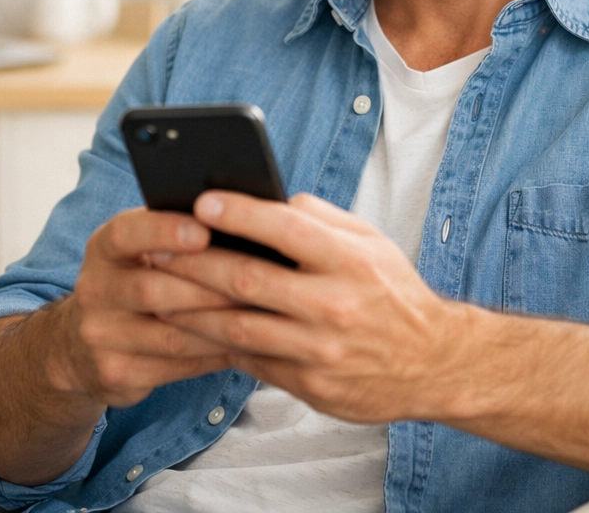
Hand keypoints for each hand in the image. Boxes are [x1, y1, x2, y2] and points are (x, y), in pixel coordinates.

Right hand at [51, 207, 243, 407]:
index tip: (205, 231)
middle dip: (208, 287)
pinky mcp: (115, 374)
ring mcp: (100, 336)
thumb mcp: (141, 248)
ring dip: (220, 326)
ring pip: (170, 334)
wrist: (81, 344)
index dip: (165, 231)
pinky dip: (214, 354)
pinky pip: (176, 366)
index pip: (127, 233)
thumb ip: (178, 231)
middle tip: (256, 281)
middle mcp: (94, 290)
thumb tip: (240, 218)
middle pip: (152, 289)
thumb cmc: (138, 278)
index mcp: (104, 248)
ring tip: (260, 315)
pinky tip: (244, 344)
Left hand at [157, 191, 463, 422]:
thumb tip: (272, 201)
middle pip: (248, 281)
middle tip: (155, 248)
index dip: (240, 213)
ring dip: (190, 309)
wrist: (433, 363)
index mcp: (350, 261)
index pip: (287, 228)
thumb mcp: (371, 242)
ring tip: (157, 292)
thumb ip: (322, 218)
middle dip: (194, 263)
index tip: (201, 202)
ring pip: (238, 328)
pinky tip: (190, 328)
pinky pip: (251, 361)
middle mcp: (335, 305)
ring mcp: (320, 351)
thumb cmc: (393, 292)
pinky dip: (216, 343)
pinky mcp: (310, 387)